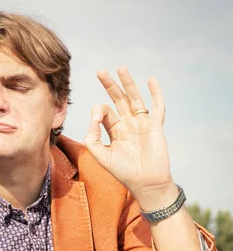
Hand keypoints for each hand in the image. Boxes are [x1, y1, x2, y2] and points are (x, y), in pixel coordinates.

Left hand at [84, 66, 176, 209]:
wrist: (145, 183)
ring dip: (128, 83)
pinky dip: (155, 94)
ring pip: (135, 99)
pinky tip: (151, 80)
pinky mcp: (155, 126)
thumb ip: (93, 138)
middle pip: (118, 100)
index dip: (98, 111)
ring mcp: (142, 124)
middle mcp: (128, 125)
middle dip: (109, 85)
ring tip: (121, 68)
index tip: (96, 118)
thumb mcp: (101, 156)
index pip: (104, 113)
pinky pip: (157, 107)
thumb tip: (93, 118)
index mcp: (114, 131)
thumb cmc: (123, 172)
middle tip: (100, 72)